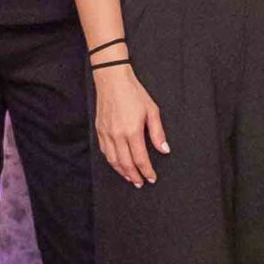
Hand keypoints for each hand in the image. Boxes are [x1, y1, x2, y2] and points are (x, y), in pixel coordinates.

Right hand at [92, 66, 167, 188]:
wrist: (112, 80)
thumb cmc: (133, 93)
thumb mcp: (152, 110)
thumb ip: (158, 133)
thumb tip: (164, 149)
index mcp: (132, 131)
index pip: (140, 159)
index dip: (147, 171)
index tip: (152, 178)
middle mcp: (117, 136)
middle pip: (126, 164)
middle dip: (134, 176)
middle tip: (140, 183)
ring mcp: (106, 134)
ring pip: (113, 161)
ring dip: (122, 172)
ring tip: (130, 177)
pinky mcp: (99, 130)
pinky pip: (105, 151)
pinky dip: (112, 161)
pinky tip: (118, 163)